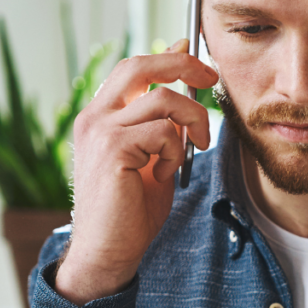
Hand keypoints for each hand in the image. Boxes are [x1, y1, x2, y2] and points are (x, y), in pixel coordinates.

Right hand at [55, 40, 217, 304]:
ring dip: (192, 123)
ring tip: (192, 151)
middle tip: (212, 79)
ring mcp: (100, 131)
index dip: (169, 57)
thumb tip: (184, 89)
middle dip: (183, 66)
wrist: (108, 250)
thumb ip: (164, 124)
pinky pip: (164, 132)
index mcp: (101, 117)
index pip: (133, 68)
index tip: (199, 62)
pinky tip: (165, 173)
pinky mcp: (112, 149)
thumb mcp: (153, 158)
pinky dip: (176, 152)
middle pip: (140, 65)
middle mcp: (95, 117)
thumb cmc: (131, 210)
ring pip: (164, 100)